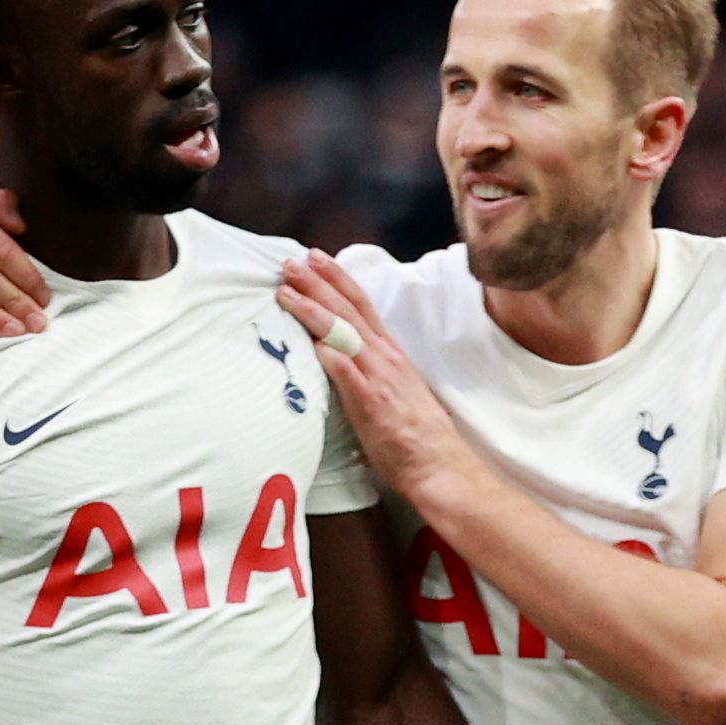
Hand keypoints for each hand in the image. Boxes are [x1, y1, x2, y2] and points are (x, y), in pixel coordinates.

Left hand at [278, 250, 467, 486]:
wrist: (439, 464)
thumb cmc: (415, 433)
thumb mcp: (394, 389)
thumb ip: (369, 368)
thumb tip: (341, 354)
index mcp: (390, 352)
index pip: (362, 305)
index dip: (338, 279)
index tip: (316, 260)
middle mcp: (385, 356)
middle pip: (348, 309)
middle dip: (318, 282)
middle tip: (291, 262)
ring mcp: (378, 377)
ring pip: (343, 332)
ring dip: (312, 308)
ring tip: (286, 290)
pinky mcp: (371, 402)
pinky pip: (346, 372)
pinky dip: (328, 353)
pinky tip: (308, 340)